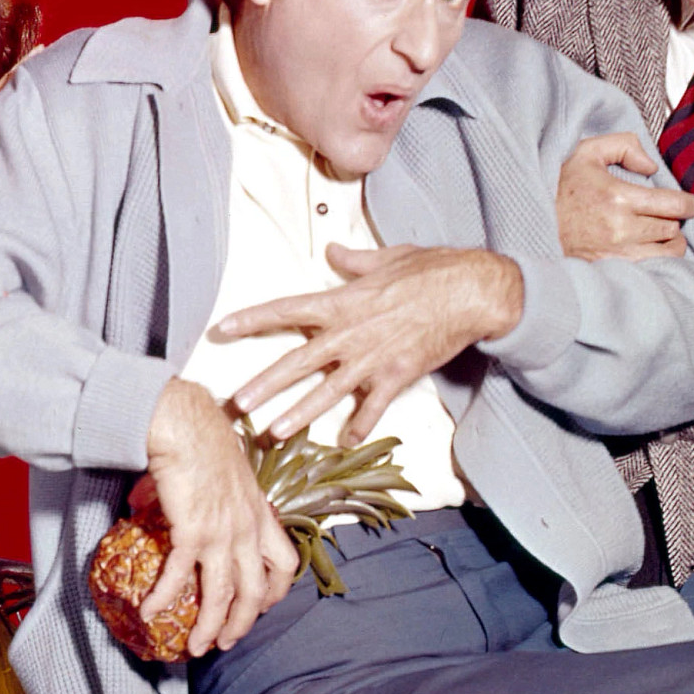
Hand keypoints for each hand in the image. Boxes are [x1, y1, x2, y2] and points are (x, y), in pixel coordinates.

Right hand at [139, 378, 298, 655]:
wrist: (184, 421)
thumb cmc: (200, 437)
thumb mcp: (225, 472)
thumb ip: (213, 497)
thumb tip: (173, 505)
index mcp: (259, 513)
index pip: (285, 562)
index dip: (277, 591)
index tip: (263, 606)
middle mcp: (248, 528)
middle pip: (257, 591)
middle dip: (243, 623)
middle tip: (226, 642)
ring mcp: (223, 532)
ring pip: (224, 594)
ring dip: (210, 626)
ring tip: (196, 647)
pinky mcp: (193, 531)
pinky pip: (180, 576)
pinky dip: (165, 597)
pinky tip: (151, 611)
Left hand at [215, 244, 522, 445]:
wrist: (472, 291)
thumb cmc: (431, 269)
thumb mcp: (387, 258)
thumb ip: (354, 262)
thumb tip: (334, 252)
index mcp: (342, 302)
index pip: (285, 310)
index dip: (251, 320)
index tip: (221, 329)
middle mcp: (349, 334)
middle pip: (296, 362)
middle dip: (263, 384)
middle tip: (236, 403)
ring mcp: (372, 359)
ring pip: (326, 392)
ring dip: (298, 414)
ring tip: (273, 432)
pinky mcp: (397, 376)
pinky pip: (373, 408)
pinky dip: (361, 426)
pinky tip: (346, 441)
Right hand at [557, 134, 693, 260]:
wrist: (528, 221)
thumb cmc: (559, 186)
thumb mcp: (588, 151)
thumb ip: (625, 146)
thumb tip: (651, 166)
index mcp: (619, 197)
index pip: (674, 205)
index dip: (688, 204)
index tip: (689, 203)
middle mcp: (620, 229)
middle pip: (672, 230)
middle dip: (674, 221)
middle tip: (668, 215)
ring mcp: (614, 254)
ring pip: (666, 254)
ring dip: (668, 243)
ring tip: (661, 234)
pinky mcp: (608, 269)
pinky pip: (648, 269)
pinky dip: (654, 260)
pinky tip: (647, 250)